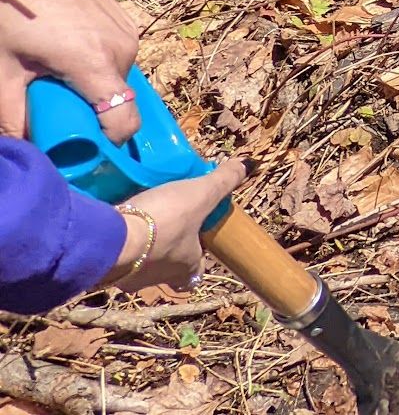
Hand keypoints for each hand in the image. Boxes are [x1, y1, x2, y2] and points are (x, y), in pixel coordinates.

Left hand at [0, 0, 142, 144]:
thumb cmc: (9, 14)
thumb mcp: (1, 71)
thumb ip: (11, 117)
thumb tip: (23, 151)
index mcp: (95, 63)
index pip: (124, 121)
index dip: (108, 143)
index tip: (82, 147)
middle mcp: (122, 48)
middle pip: (117, 102)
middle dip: (90, 113)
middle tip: (52, 104)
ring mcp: (127, 31)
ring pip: (117, 79)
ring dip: (92, 87)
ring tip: (55, 74)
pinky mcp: (124, 20)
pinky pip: (117, 57)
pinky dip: (96, 65)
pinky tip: (65, 53)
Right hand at [104, 159, 245, 293]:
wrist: (112, 240)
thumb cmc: (165, 221)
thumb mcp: (201, 194)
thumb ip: (223, 181)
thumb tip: (250, 165)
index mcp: (186, 266)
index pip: (196, 274)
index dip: (197, 260)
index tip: (196, 244)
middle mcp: (158, 278)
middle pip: (166, 270)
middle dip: (167, 252)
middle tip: (164, 229)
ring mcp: (128, 278)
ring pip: (138, 266)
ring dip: (139, 248)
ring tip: (138, 223)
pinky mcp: (102, 271)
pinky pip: (113, 259)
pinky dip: (116, 246)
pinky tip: (115, 228)